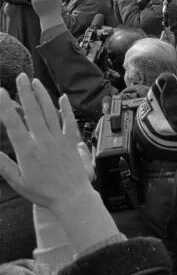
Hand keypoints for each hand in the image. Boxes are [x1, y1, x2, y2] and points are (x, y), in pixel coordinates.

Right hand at [0, 75, 92, 209]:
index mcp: (27, 150)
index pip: (13, 123)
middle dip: (25, 92)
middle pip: (32, 111)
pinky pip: (69, 121)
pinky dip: (66, 108)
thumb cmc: (43, 192)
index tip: (0, 91)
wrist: (71, 197)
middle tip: (21, 77)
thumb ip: (4, 165)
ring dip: (42, 95)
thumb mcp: (18, 181)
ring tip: (36, 82)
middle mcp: (43, 140)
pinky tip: (62, 97)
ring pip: (50, 112)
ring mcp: (59, 139)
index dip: (5, 105)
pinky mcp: (71, 141)